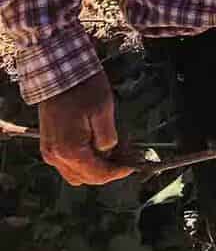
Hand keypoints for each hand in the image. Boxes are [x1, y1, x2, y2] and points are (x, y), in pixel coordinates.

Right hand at [38, 71, 134, 186]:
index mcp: (71, 151)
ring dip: (93, 169)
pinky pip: (66, 163)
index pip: (98, 174)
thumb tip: (109, 152)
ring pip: (74, 173)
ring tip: (111, 153)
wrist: (57, 73)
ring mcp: (49, 151)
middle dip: (106, 171)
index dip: (117, 172)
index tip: (132, 166)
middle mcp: (56, 156)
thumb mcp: (103, 110)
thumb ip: (107, 137)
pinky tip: (95, 147)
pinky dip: (81, 161)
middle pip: (85, 178)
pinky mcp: (47, 145)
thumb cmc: (82, 89)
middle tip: (124, 158)